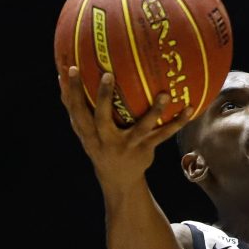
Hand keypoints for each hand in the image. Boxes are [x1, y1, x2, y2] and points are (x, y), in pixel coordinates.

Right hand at [59, 67, 190, 186]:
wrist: (118, 180)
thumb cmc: (99, 145)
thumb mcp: (84, 131)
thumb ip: (75, 107)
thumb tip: (60, 75)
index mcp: (88, 134)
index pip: (75, 111)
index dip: (71, 91)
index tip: (69, 69)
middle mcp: (106, 140)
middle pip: (101, 118)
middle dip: (103, 97)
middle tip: (108, 74)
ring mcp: (128, 146)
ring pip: (141, 127)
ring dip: (154, 111)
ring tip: (165, 93)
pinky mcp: (145, 149)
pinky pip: (163, 135)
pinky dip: (177, 122)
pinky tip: (188, 108)